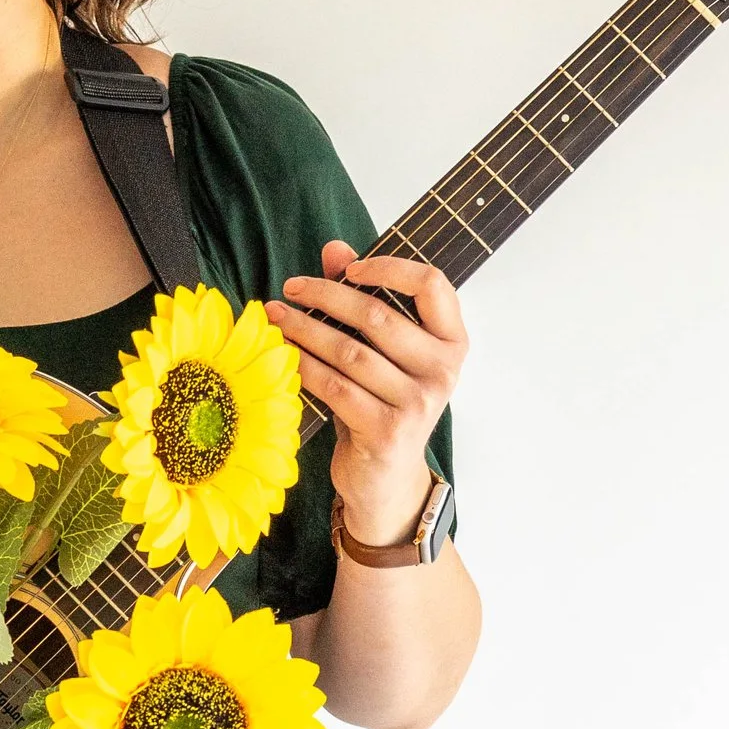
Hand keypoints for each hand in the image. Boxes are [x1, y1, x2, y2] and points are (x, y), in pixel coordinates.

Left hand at [263, 243, 467, 550]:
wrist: (387, 480)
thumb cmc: (385, 406)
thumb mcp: (383, 353)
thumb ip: (365, 299)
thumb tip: (335, 249)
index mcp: (452, 342)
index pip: (432, 284)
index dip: (389, 267)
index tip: (350, 268)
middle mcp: (443, 371)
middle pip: (378, 316)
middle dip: (326, 296)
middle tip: (291, 287)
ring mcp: (418, 404)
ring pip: (350, 351)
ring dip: (305, 329)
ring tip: (276, 316)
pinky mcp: (387, 431)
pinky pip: (335, 387)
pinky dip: (303, 366)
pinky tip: (283, 354)